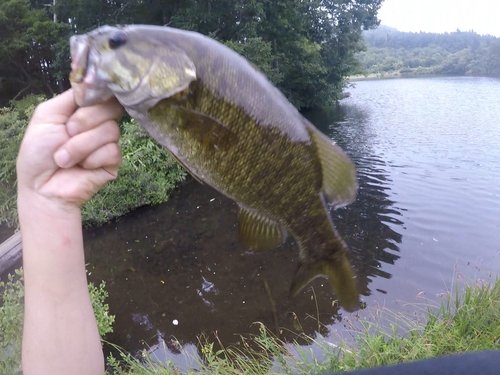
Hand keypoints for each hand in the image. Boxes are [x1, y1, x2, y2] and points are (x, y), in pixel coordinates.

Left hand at [17, 89, 122, 209]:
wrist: (42, 188)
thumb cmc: (38, 154)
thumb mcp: (46, 116)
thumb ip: (70, 97)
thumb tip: (94, 85)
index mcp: (83, 110)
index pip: (103, 93)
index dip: (97, 97)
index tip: (83, 105)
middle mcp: (98, 123)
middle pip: (111, 108)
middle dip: (84, 121)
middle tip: (67, 133)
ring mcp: (107, 143)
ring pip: (111, 131)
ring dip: (81, 146)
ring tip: (65, 158)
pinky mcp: (113, 162)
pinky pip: (112, 151)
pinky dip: (91, 159)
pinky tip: (82, 167)